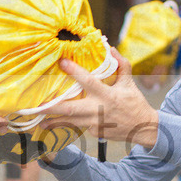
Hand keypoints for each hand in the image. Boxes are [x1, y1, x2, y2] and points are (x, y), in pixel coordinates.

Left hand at [43, 48, 159, 146]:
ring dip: (53, 121)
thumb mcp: (129, 82)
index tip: (61, 62)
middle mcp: (99, 110)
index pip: (89, 81)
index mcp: (108, 95)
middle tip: (37, 106)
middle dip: (53, 108)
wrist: (143, 129)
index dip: (75, 72)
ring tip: (38, 121)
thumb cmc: (135, 103)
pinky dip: (68, 123)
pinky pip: (78, 125)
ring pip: (70, 122)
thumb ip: (121, 65)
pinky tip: (54, 124)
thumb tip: (110, 48)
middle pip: (71, 109)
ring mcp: (95, 123)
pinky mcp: (94, 132)